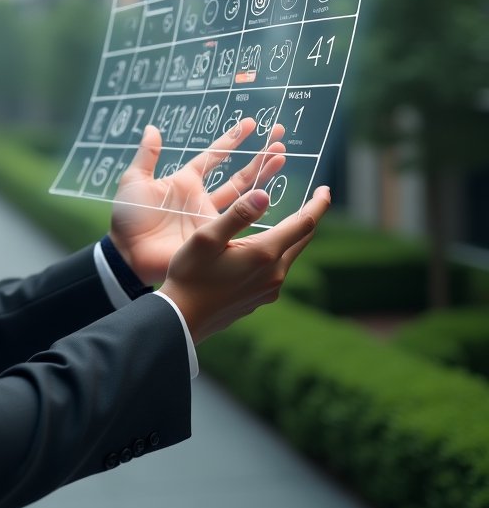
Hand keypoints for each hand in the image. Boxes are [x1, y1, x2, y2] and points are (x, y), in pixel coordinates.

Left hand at [109, 119, 285, 284]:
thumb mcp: (134, 181)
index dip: (232, 140)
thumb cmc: (128, 218)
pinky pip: (241, 223)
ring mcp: (211, 218)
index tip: (251, 124)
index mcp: (186, 181)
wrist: (128, 254)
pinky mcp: (215, 236)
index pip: (214, 156)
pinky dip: (258, 211)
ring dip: (263, 175)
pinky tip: (273, 197)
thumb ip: (146, 156)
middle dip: (259, 156)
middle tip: (280, 137)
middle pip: (238, 173)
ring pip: (245, 194)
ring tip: (282, 155)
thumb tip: (151, 128)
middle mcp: (203, 198)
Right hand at [158, 185, 330, 343]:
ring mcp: (270, 289)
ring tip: (287, 220)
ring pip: (289, 255)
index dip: (318, 205)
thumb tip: (265, 194)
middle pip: (302, 239)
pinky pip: (277, 270)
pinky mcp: (261, 298)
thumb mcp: (207, 237)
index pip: (304, 224)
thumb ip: (238, 214)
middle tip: (314, 199)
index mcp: (264, 254)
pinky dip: (278, 253)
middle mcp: (275, 273)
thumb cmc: (190, 275)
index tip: (326, 189)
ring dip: (292, 236)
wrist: (182, 319)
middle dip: (309, 217)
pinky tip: (263, 250)